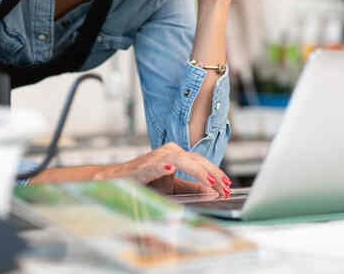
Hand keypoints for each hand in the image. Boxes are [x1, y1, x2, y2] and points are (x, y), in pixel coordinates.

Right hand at [98, 142, 231, 196]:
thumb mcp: (173, 187)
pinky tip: (170, 169)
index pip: (201, 161)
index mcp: (176, 155)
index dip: (216, 172)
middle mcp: (168, 152)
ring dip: (197, 172)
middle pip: (196, 159)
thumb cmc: (145, 183)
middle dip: (213, 174)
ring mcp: (156, 157)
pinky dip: (163, 166)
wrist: (116, 181)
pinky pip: (155, 164)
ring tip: (210, 182)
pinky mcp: (143, 166)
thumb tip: (212, 190)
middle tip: (226, 187)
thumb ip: (191, 187)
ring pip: (182, 160)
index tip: (228, 185)